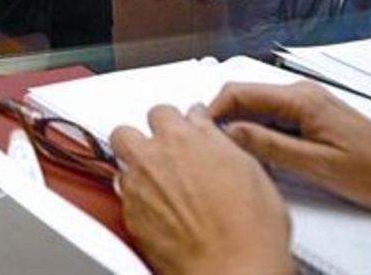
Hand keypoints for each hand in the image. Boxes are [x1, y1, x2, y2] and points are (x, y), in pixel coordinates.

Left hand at [111, 105, 291, 274]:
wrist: (232, 268)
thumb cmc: (249, 228)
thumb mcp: (247, 168)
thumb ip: (215, 140)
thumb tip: (204, 127)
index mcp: (183, 138)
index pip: (163, 111)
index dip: (172, 122)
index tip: (180, 131)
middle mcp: (153, 158)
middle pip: (127, 132)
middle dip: (140, 139)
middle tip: (159, 152)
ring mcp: (137, 187)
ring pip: (121, 164)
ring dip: (136, 169)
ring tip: (158, 183)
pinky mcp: (129, 216)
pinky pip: (124, 197)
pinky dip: (137, 200)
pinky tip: (158, 209)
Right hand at [209, 81, 370, 212]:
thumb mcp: (315, 165)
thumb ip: (270, 146)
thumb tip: (231, 133)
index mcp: (302, 100)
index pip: (240, 92)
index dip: (214, 111)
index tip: (201, 132)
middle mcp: (302, 94)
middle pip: (245, 97)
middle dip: (224, 120)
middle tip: (216, 149)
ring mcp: (307, 103)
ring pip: (257, 109)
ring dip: (242, 129)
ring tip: (239, 156)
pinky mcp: (310, 116)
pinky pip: (272, 117)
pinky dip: (260, 133)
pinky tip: (263, 156)